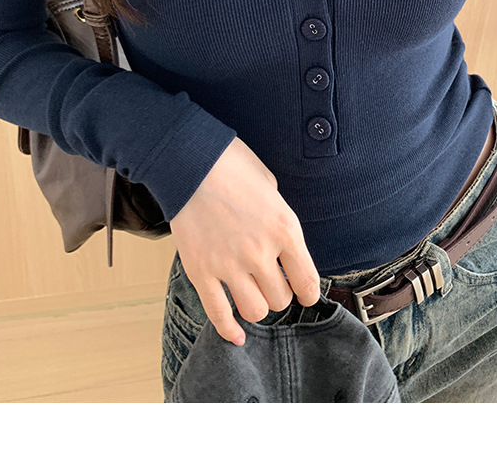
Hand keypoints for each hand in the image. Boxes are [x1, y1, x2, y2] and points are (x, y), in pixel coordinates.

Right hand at [169, 137, 320, 345]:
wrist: (188, 161)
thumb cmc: (232, 165)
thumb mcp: (271, 186)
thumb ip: (278, 217)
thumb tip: (279, 238)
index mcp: (285, 229)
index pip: (308, 282)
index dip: (308, 292)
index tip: (303, 292)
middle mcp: (261, 253)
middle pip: (280, 300)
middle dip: (279, 294)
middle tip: (271, 283)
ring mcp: (229, 265)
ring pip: (254, 311)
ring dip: (256, 306)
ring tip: (252, 293)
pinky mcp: (201, 272)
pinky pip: (219, 314)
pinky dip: (228, 330)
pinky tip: (235, 335)